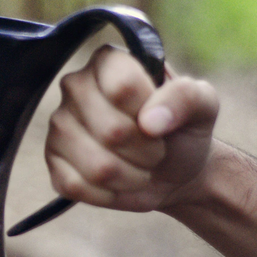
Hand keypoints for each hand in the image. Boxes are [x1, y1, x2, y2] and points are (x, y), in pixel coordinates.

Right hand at [45, 45, 219, 212]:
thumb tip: (151, 121)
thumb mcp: (203, 105)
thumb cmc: (182, 129)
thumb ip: (186, 97)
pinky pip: (77, 187)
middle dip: (147, 152)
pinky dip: (108, 194)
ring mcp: (60, 124)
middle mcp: (76, 86)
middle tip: (155, 149)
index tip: (161, 120)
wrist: (173, 170)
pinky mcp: (53, 161)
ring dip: (131, 177)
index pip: (122, 86)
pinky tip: (118, 183)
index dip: (151, 113)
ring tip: (140, 168)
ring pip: (97, 166)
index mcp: (108, 62)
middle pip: (112, 131)